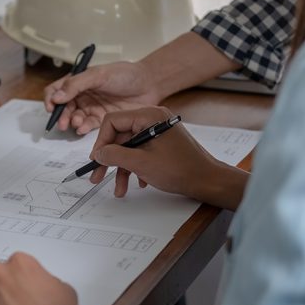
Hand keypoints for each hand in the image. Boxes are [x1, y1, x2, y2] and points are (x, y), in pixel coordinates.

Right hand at [44, 61, 162, 134]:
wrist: (149, 84)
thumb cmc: (126, 74)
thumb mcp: (99, 74)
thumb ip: (76, 84)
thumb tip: (56, 96)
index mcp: (78, 81)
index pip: (56, 90)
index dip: (51, 99)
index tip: (52, 107)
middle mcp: (82, 95)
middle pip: (63, 107)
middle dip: (61, 116)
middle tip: (63, 123)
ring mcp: (91, 108)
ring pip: (74, 118)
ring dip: (72, 122)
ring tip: (76, 123)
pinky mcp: (102, 119)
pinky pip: (87, 126)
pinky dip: (83, 128)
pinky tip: (83, 129)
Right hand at [90, 107, 248, 209]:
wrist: (208, 180)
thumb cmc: (182, 169)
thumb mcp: (141, 163)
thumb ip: (115, 156)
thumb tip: (99, 153)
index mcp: (149, 116)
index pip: (113, 121)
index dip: (101, 141)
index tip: (97, 159)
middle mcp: (153, 119)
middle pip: (120, 135)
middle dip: (110, 159)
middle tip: (98, 175)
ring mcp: (158, 131)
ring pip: (130, 147)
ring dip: (122, 168)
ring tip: (119, 188)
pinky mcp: (162, 143)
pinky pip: (141, 151)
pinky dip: (135, 167)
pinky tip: (137, 182)